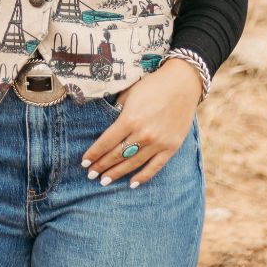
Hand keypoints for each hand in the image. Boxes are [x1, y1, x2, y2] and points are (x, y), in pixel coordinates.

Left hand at [80, 58, 201, 187]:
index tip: (84, 162)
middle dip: (101, 166)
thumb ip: (117, 109)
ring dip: (117, 173)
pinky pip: (155, 167)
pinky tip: (132, 184)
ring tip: (104, 181)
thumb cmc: (153, 85)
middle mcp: (143, 134)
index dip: (94, 154)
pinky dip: (143, 177)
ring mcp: (158, 143)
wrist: (183, 83)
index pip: (106, 142)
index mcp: (130, 119)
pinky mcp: (171, 147)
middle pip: (117, 155)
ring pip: (133, 164)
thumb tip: (106, 123)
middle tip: (90, 175)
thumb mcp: (129, 93)